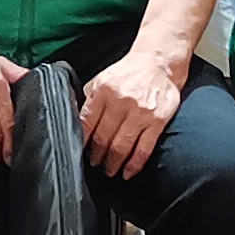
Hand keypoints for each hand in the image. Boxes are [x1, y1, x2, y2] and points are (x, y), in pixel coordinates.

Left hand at [77, 43, 184, 177]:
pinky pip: (144, 148)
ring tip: (109, 171)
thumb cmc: (129, 72)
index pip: (87, 122)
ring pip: (122, 146)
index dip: (82, 141)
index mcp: (103, 90)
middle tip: (94, 164)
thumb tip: (75, 120)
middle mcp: (121, 101)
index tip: (79, 153)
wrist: (158, 62)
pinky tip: (128, 172)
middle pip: (103, 137)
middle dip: (97, 156)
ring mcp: (140, 112)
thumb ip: (90, 98)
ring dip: (113, 163)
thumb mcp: (103, 78)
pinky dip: (134, 164)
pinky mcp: (158, 121)